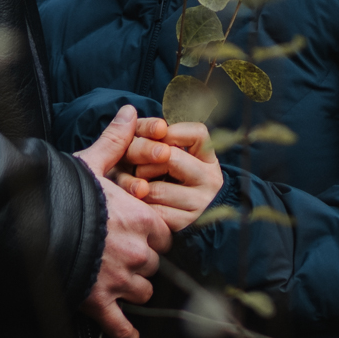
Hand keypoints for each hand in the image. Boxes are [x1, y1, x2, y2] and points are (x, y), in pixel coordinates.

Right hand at [76, 106, 173, 337]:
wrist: (36, 227)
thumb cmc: (65, 193)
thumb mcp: (92, 162)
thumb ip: (116, 140)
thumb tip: (130, 110)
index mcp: (140, 218)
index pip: (163, 234)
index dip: (152, 233)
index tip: (139, 232)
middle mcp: (137, 251)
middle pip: (154, 264)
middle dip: (141, 261)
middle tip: (123, 255)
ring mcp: (120, 280)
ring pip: (143, 292)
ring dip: (132, 289)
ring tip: (119, 284)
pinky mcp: (100, 303)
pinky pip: (122, 326)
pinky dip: (125, 331)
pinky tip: (128, 332)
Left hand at [115, 118, 223, 232]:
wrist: (168, 224)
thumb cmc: (161, 178)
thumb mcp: (160, 152)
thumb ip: (148, 134)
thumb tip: (128, 111)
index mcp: (207, 157)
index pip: (197, 133)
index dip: (170, 131)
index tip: (153, 134)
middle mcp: (211, 178)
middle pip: (171, 157)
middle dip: (143, 156)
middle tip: (131, 161)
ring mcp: (200, 203)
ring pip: (157, 188)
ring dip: (136, 186)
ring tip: (132, 184)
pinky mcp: (186, 226)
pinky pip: (154, 213)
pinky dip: (139, 208)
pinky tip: (136, 203)